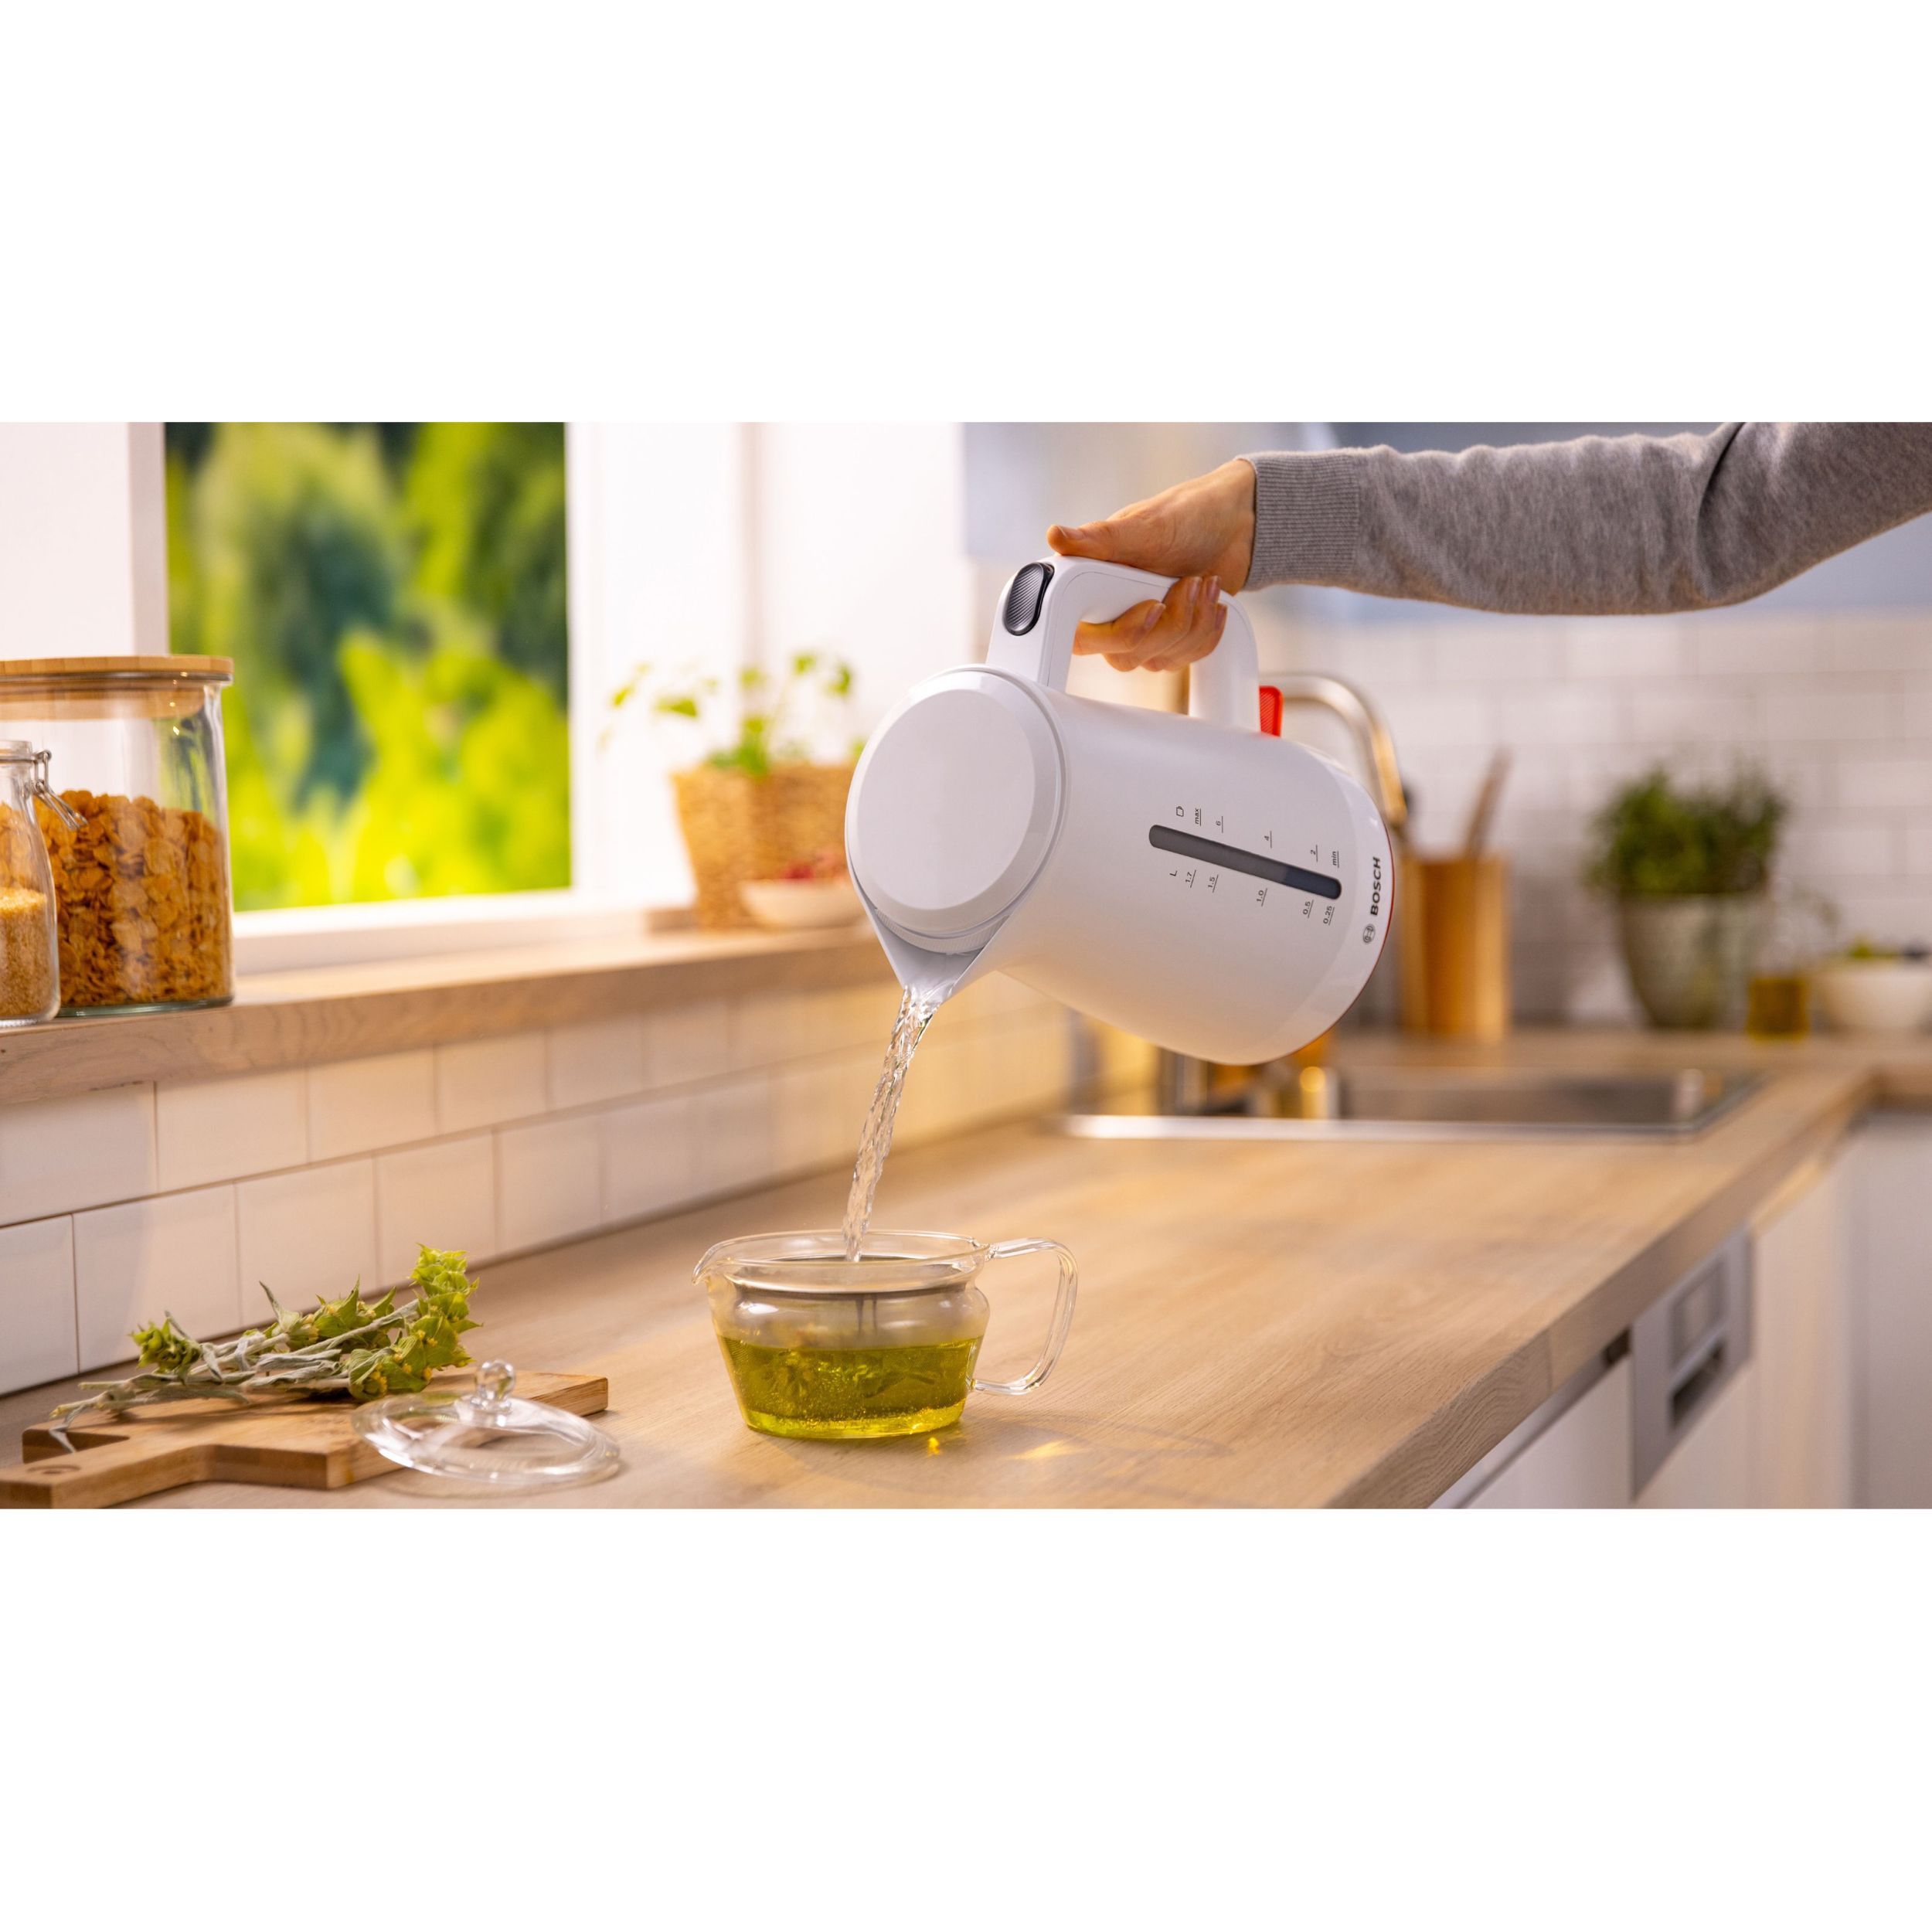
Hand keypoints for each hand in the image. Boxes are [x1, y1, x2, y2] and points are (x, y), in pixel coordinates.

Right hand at [1046, 459, 1256, 673]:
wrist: (1231, 526)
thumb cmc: (1186, 517)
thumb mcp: (1144, 525)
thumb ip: (1100, 538)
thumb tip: (1055, 537)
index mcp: (1092, 585)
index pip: (1081, 636)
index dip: (1117, 633)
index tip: (1152, 606)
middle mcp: (1110, 613)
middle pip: (1124, 655)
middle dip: (1168, 622)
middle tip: (1189, 582)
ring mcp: (1141, 632)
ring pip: (1158, 659)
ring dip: (1193, 622)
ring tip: (1204, 582)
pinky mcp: (1169, 642)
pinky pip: (1184, 659)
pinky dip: (1206, 631)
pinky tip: (1211, 600)